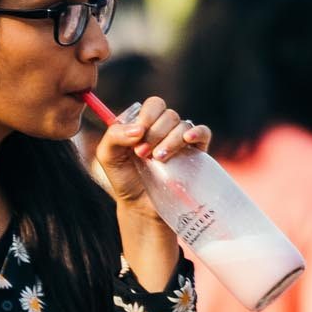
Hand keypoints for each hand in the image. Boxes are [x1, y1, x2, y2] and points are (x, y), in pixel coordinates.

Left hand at [93, 95, 212, 211]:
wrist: (141, 206)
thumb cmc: (124, 179)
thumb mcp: (108, 156)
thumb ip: (114, 136)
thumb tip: (139, 129)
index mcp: (146, 123)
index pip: (153, 105)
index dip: (146, 117)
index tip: (137, 136)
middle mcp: (164, 129)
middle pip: (168, 115)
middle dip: (155, 133)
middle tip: (142, 154)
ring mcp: (180, 140)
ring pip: (182, 125)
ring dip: (170, 140)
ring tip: (158, 159)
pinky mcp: (195, 152)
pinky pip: (203, 133)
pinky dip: (197, 133)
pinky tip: (188, 140)